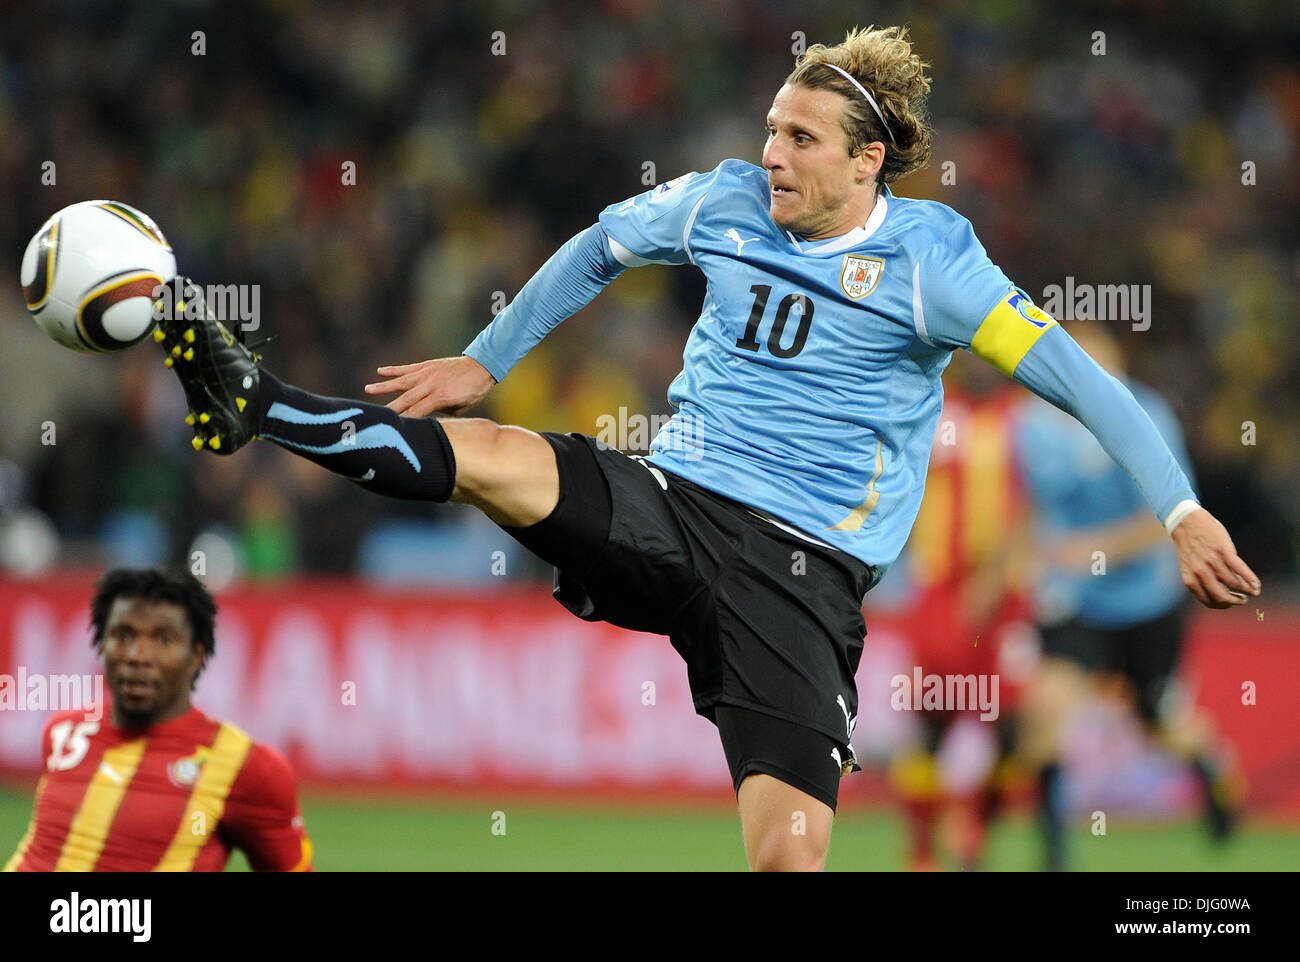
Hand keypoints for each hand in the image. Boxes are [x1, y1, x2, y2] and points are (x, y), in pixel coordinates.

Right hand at [363, 355, 495, 416]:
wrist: (482, 367)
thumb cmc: (472, 392)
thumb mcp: (460, 408)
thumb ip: (441, 412)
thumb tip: (425, 418)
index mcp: (441, 398)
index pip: (417, 412)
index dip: (405, 421)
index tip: (392, 429)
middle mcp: (431, 385)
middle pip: (406, 399)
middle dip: (391, 409)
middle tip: (375, 417)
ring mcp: (428, 373)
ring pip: (402, 382)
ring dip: (384, 386)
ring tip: (368, 389)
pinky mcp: (427, 365)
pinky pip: (408, 368)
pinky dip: (394, 370)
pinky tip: (380, 371)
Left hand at [1170, 508, 1260, 608]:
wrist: (1186, 522)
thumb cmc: (1190, 546)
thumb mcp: (1188, 567)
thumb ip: (1199, 580)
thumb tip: (1220, 593)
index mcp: (1190, 578)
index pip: (1208, 601)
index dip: (1222, 605)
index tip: (1230, 604)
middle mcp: (1200, 572)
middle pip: (1222, 596)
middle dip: (1235, 601)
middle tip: (1243, 600)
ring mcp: (1212, 561)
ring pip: (1234, 583)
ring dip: (1247, 590)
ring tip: (1253, 591)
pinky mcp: (1223, 550)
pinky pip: (1240, 569)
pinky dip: (1251, 579)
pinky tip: (1256, 585)